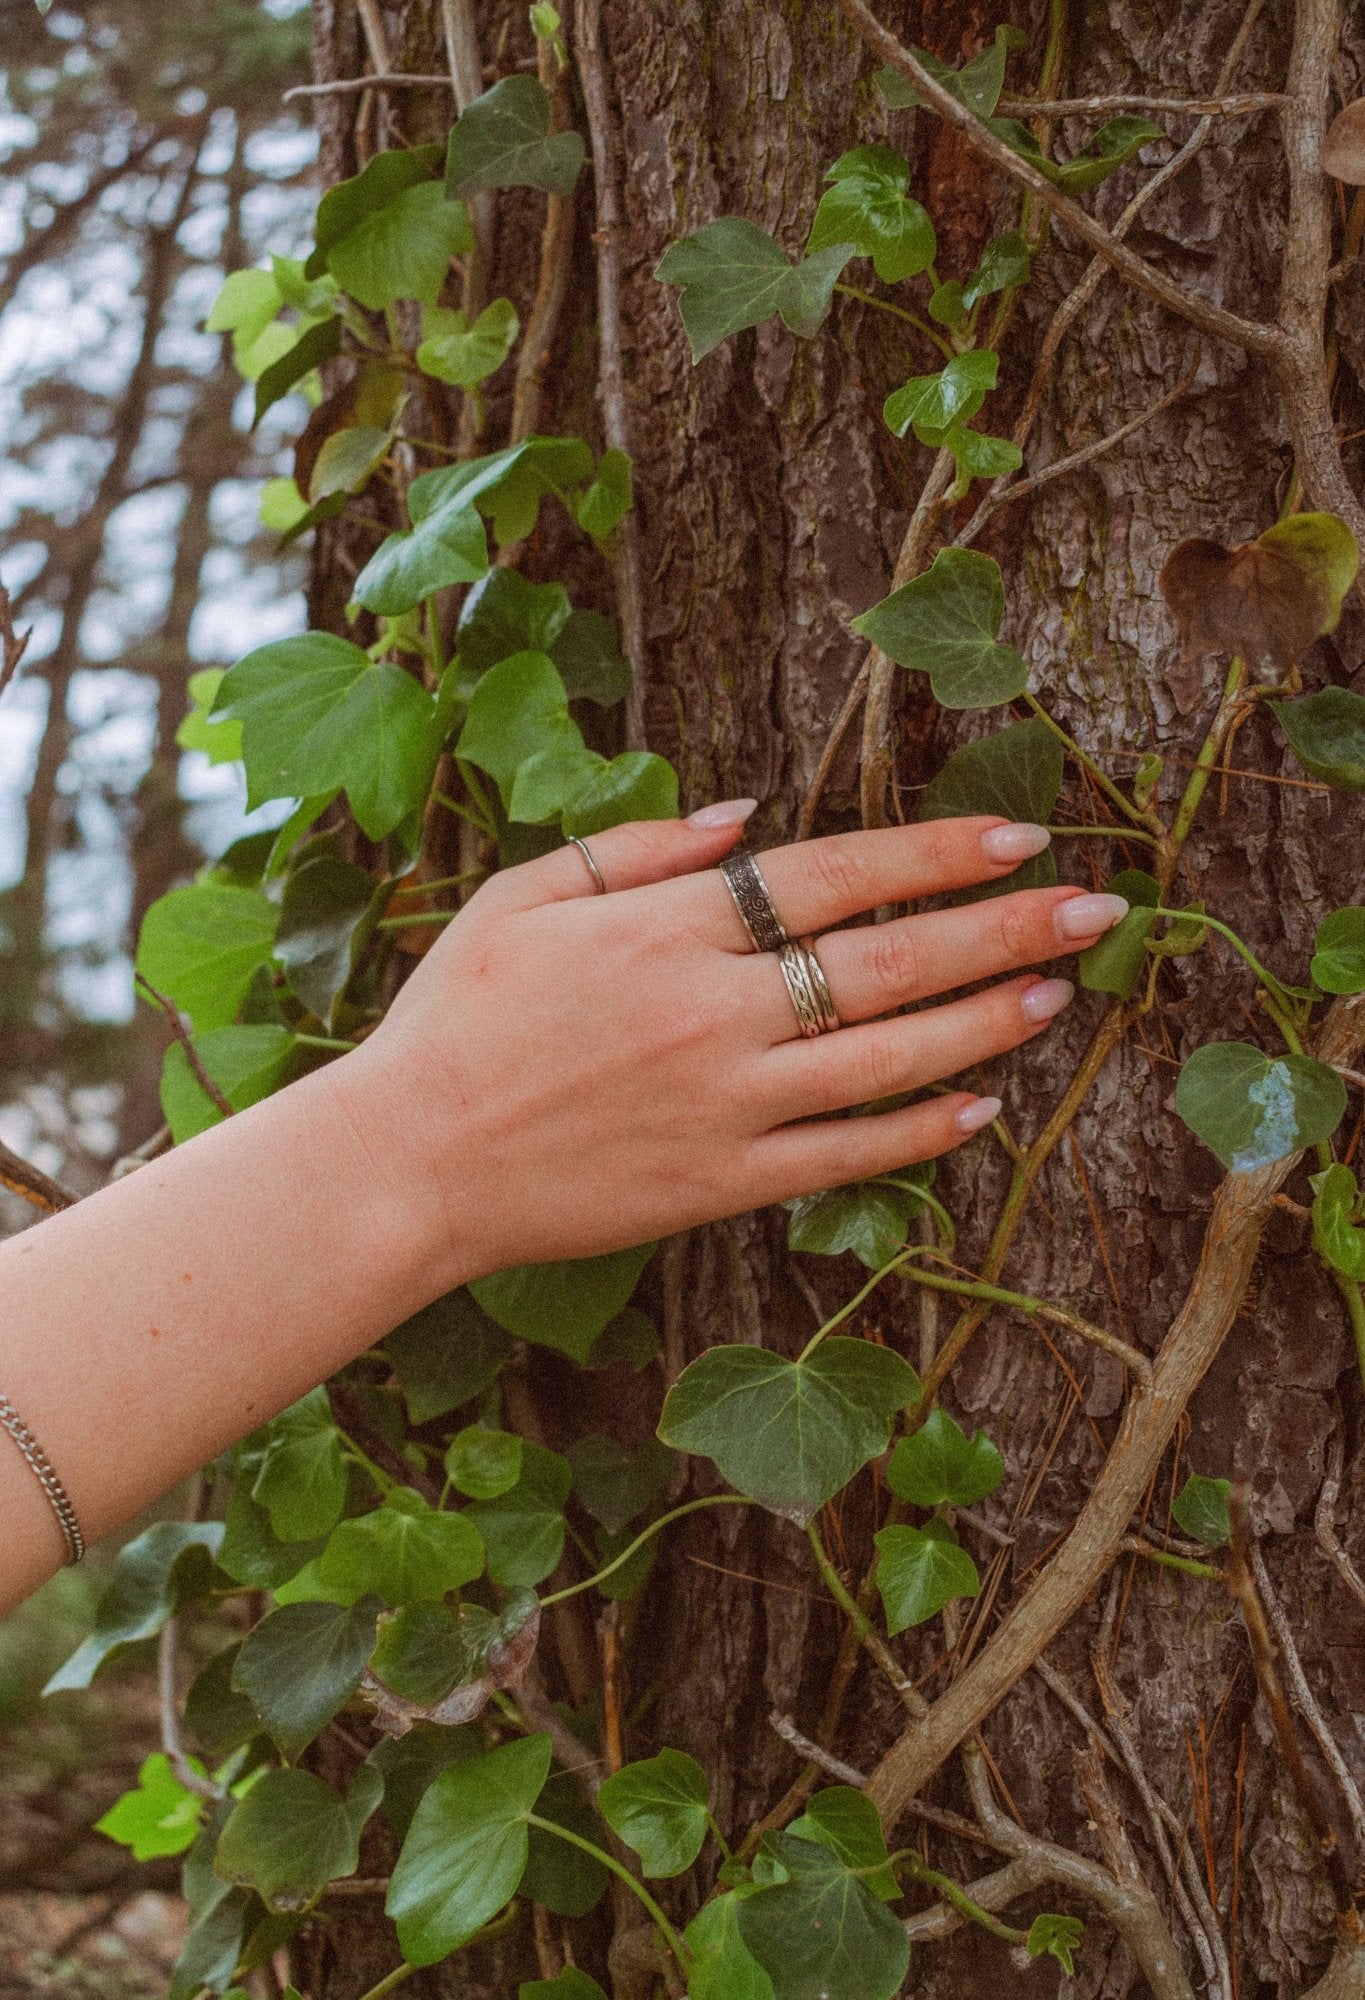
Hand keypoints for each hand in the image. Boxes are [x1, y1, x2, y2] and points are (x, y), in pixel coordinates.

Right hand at [338, 803, 1129, 1286]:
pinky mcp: (721, 1185)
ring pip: (889, 1058)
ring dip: (987, 1023)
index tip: (1018, 835)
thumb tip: (748, 814)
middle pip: (891, 959)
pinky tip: (981, 1108)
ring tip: (1062, 993)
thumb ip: (637, 848)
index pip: (835, 874)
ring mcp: (725, 1104)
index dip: (936, 852)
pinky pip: (845, 1158)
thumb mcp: (521, 896)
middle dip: (1006, 928)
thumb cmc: (455, 1019)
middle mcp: (713, 1011)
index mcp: (665, 928)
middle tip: (1098, 909)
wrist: (405, 1164)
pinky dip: (918, 1133)